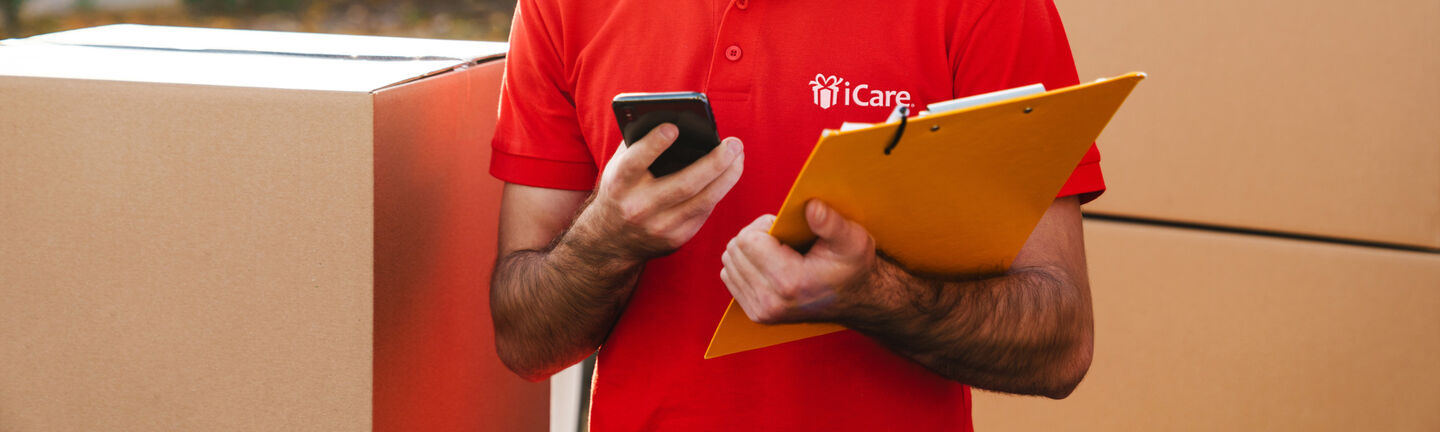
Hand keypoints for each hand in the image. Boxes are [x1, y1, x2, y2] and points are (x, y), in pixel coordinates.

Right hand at [573, 123, 743, 260]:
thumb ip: (639, 144)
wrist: (611, 240)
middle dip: (714, 163)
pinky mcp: (675, 239)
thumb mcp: (618, 167)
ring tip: (738, 157)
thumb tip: (673, 118)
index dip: (654, 144)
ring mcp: (658, 226)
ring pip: (702, 201)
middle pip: (683, 184)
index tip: (674, 127)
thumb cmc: (620, 190)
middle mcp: (638, 207)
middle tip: (734, 144)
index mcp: (619, 184)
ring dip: (727, 177)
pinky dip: (718, 191)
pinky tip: (727, 176)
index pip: (636, 162)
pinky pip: (703, 213)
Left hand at [720, 200, 883, 323]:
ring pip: (729, 262)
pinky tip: (770, 265)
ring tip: (778, 252)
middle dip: (755, 236)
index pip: (747, 241)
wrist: (856, 299)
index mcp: (790, 283)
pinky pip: (730, 277)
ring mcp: (762, 312)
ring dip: (749, 251)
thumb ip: (831, 223)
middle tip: (783, 239)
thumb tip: (811, 207)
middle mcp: (771, 302)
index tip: (785, 229)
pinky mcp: (756, 315)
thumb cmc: (853, 266)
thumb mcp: (853, 240)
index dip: (764, 225)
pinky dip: (745, 265)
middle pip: (735, 250)